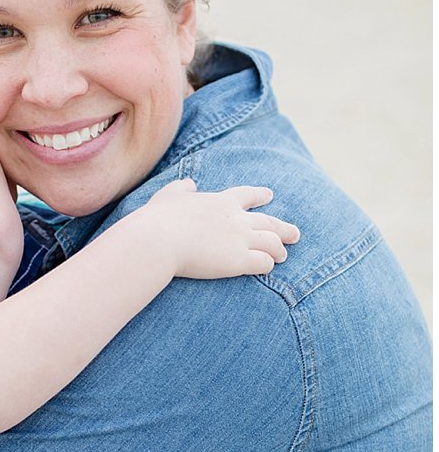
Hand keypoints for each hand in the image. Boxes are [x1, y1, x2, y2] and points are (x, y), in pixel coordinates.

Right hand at [138, 178, 300, 278]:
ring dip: (278, 249)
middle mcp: (236, 218)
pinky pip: (264, 262)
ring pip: (272, 242)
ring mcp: (240, 239)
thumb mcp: (168, 196)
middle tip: (294, 234)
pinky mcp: (239, 260)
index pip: (246, 195)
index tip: (270, 195)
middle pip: (268, 221)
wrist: (157, 240)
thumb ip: (180, 188)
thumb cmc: (157, 219)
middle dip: (283, 228)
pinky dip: (267, 264)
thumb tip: (189, 183)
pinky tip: (267, 268)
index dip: (259, 195)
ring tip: (282, 256)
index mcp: (220, 202)